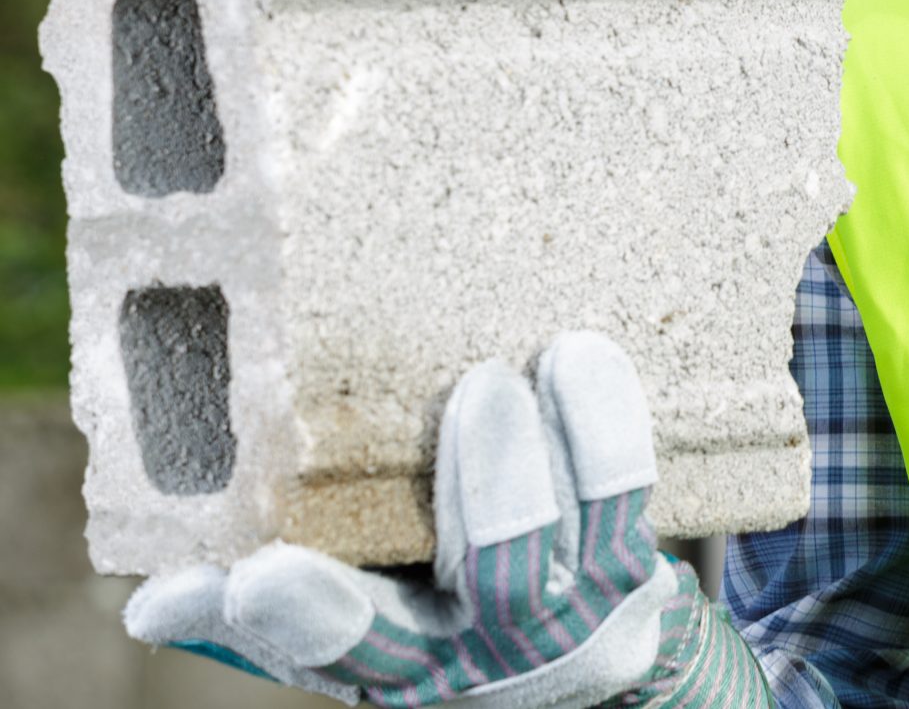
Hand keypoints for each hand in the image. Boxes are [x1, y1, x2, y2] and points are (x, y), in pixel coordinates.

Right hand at [124, 332, 773, 707]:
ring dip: (567, 436)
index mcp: (389, 663)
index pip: (338, 643)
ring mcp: (568, 605)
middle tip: (479, 389)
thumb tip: (158, 599)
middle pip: (494, 570)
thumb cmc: (427, 624)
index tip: (256, 576)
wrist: (571, 671)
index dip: (301, 613)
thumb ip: (263, 614)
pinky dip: (607, 422)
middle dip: (493, 481)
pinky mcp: (630, 565)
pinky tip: (582, 358)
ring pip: (578, 522)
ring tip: (541, 362)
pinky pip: (626, 491)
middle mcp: (484, 643)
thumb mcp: (349, 635)